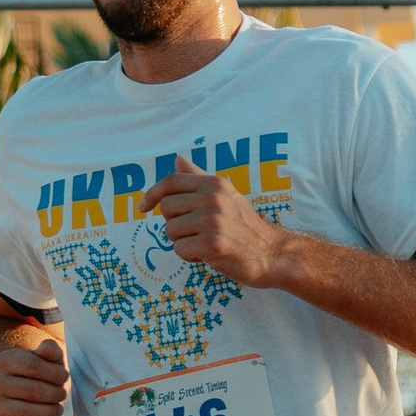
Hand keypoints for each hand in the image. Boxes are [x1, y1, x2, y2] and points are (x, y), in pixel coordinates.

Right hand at [0, 319, 70, 415]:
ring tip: (58, 409)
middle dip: (55, 394)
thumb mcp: (49, 358)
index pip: (32, 365)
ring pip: (26, 413)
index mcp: (3, 360)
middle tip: (62, 394)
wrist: (26, 392)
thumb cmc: (42, 373)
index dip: (54, 373)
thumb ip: (50, 350)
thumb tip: (48, 350)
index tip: (64, 376)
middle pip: (31, 391)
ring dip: (50, 412)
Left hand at [139, 163, 286, 285]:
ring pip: (170, 231)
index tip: (142, 207)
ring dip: (182, 243)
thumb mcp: (226, 195)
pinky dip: (190, 257)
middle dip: (174, 224)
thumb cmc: (245, 226)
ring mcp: (214, 221)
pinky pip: (180, 250)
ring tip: (203, 244)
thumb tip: (178, 158)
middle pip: (166, 208)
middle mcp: (213, 198)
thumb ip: (200, 177)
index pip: (171, 181)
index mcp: (214, 184)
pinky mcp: (213, 244)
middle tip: (195, 232)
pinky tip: (208, 256)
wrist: (272, 254)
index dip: (151, 194)